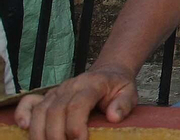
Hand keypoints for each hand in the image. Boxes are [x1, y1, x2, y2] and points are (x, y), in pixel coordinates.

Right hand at [16, 65, 138, 139]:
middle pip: (55, 111)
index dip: (75, 126)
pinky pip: (29, 102)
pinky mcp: (48, 96)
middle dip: (57, 135)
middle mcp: (71, 86)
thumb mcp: (129, 92)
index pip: (78, 104)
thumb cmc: (118, 86)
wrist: (109, 73)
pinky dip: (23, 114)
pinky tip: (25, 128)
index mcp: (92, 84)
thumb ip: (124, 104)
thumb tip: (113, 117)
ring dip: (40, 133)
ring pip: (41, 110)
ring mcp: (57, 91)